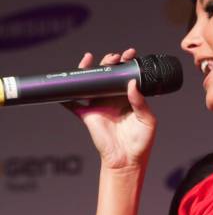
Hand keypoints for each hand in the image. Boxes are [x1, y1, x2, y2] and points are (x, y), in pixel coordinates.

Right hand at [63, 49, 156, 169]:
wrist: (127, 159)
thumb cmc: (140, 142)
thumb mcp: (147, 120)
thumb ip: (140, 102)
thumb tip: (132, 83)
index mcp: (128, 98)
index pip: (126, 76)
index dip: (127, 64)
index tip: (130, 54)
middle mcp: (113, 99)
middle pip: (107, 75)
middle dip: (109, 62)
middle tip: (114, 58)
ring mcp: (99, 105)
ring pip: (90, 83)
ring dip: (88, 69)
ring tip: (90, 59)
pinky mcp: (87, 115)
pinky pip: (73, 103)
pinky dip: (65, 95)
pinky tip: (63, 84)